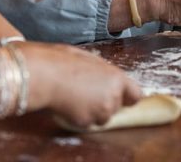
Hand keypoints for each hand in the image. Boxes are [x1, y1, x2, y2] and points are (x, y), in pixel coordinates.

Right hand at [21, 42, 141, 127]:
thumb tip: (107, 74)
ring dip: (93, 110)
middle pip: (117, 106)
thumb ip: (103, 70)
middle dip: (105, 102)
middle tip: (88, 91)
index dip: (128, 96)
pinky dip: (78, 116)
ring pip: (102, 116)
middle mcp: (112, 97)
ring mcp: (99, 112)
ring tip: (76, 95)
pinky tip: (68, 102)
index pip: (136, 95)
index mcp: (116, 78)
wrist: (44, 75)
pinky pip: (86, 122)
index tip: (122, 96)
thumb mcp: (88, 58)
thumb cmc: (62, 61)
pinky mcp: (85, 122)